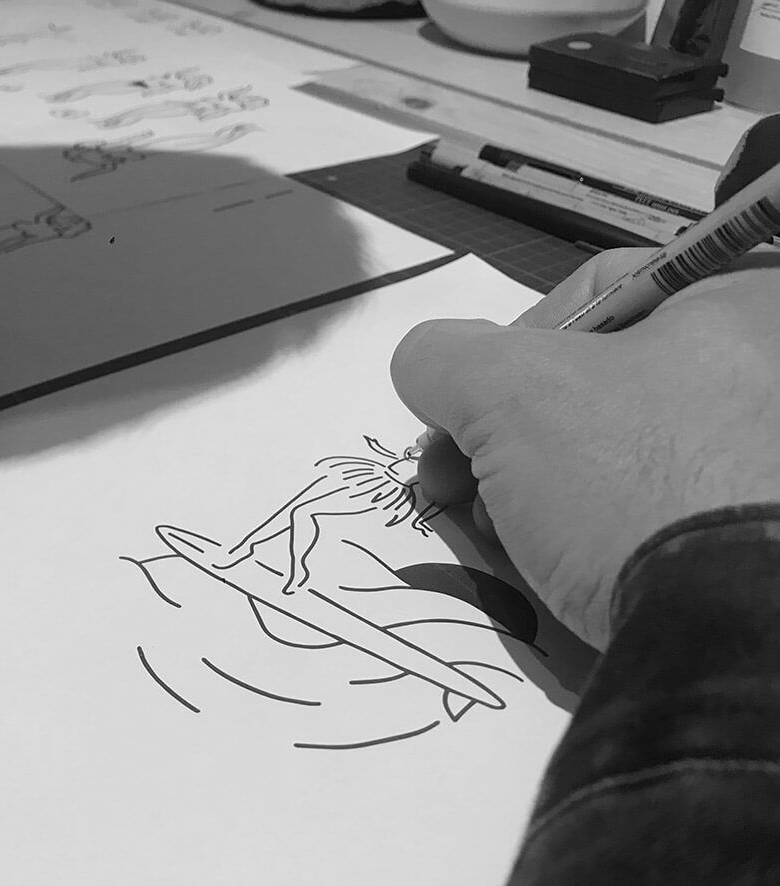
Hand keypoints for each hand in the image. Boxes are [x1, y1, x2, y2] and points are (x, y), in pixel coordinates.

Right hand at [390, 247, 779, 649]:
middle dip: (507, 436)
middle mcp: (775, 377)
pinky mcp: (761, 543)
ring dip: (536, 489)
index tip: (463, 413)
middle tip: (456, 481)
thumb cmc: (634, 480)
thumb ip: (445, 357)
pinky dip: (600, 532)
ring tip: (501, 536)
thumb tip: (430, 368)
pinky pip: (664, 512)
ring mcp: (773, 466)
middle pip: (602, 383)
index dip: (504, 349)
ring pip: (624, 455)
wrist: (734, 639)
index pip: (596, 294)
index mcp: (751, 304)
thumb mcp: (507, 392)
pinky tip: (559, 568)